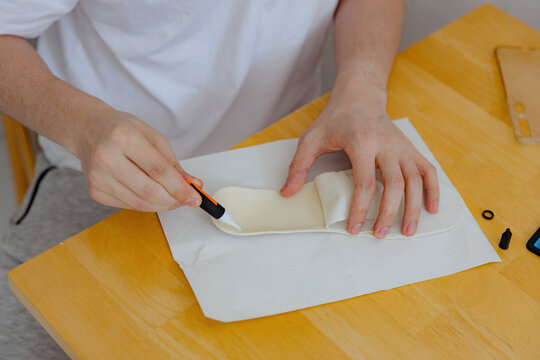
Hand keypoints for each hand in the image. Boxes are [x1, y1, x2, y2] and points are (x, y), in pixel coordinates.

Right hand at [74, 109, 201, 211]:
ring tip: (174, 199)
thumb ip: (173, 164)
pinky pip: (128, 205)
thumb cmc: (123, 130)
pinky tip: (154, 196)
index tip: (195, 197)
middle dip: (173, 200)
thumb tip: (193, 184)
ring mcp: (98, 177)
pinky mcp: (95, 192)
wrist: (90, 131)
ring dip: (162, 205)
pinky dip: (146, 204)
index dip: (180, 188)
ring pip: (139, 203)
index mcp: (123, 137)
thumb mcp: (153, 137)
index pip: (158, 171)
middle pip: (149, 191)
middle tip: (187, 200)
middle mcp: (106, 157)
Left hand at [281, 83, 438, 237]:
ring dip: (413, 208)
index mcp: (361, 142)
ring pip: (415, 180)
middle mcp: (386, 144)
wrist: (360, 96)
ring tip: (407, 232)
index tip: (352, 228)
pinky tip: (431, 209)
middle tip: (378, 234)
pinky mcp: (411, 149)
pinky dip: (433, 190)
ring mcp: (402, 147)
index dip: (359, 208)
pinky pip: (428, 170)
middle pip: (394, 184)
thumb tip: (287, 193)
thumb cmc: (335, 120)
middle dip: (388, 213)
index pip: (364, 182)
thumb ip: (298, 166)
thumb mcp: (311, 139)